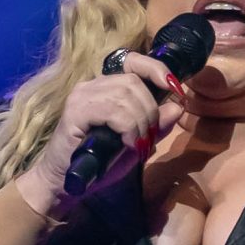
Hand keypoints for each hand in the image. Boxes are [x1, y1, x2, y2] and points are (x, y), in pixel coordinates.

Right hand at [14, 50, 189, 215]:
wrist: (66, 183)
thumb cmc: (100, 163)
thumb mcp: (137, 144)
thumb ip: (157, 126)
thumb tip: (177, 107)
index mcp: (107, 87)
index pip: (133, 61)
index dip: (156, 69)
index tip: (175, 89)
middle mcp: (93, 85)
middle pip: (134, 81)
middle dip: (151, 110)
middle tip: (148, 137)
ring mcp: (82, 96)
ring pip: (126, 94)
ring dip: (140, 122)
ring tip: (136, 144)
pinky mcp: (75, 111)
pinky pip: (113, 110)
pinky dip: (128, 127)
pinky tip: (127, 143)